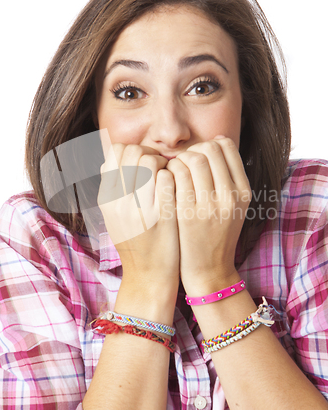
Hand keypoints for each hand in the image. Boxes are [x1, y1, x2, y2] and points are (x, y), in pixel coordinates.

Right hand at [98, 143, 179, 297]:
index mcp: (106, 198)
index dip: (133, 150)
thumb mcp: (114, 216)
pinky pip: (167, 178)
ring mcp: (138, 208)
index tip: (145, 162)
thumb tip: (113, 157)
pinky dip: (174, 176)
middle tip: (161, 167)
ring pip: (149, 160)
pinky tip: (178, 188)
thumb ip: (114, 187)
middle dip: (150, 153)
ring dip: (164, 163)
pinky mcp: (161, 215)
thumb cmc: (136, 243)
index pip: (115, 151)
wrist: (148, 277)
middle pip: (133, 151)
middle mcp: (118, 201)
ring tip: (170, 177)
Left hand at [166, 136, 250, 293]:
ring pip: (193, 159)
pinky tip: (166, 181)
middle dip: (193, 150)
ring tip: (174, 171)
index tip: (199, 155)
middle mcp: (230, 195)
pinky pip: (177, 176)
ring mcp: (210, 204)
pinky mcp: (188, 213)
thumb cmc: (216, 234)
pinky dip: (169, 172)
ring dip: (179, 159)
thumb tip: (217, 140)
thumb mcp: (233, 205)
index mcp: (243, 190)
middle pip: (210, 149)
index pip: (227, 147)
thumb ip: (228, 176)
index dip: (209, 144)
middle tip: (183, 163)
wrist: (209, 269)